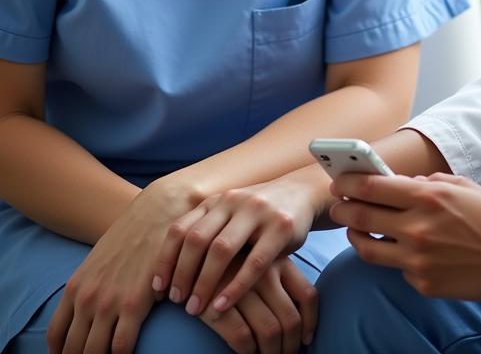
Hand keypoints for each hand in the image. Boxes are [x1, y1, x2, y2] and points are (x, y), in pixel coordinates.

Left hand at [46, 181, 196, 353]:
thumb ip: (89, 288)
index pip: (57, 337)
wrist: (157, 212)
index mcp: (76, 288)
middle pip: (74, 349)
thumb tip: (87, 316)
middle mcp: (86, 299)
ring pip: (94, 352)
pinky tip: (130, 352)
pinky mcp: (134, 304)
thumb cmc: (133, 236)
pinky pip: (121, 346)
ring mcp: (108, 303)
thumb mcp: (100, 261)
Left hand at [152, 175, 319, 317]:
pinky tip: (223, 305)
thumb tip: (165, 270)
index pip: (180, 229)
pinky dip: (236, 287)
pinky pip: (254, 262)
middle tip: (176, 302)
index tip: (158, 288)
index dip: (165, 260)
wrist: (301, 193)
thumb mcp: (229, 216)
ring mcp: (258, 211)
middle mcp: (233, 201)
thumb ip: (205, 231)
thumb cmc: (257, 215)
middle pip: (197, 239)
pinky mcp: (281, 226)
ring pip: (222, 250)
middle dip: (182, 274)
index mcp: (216, 201)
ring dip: (204, 283)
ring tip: (195, 309)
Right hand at [197, 256, 316, 353]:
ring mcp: (242, 287)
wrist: (187, 254)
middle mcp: (265, 272)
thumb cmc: (229, 264)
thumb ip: (278, 281)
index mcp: (280, 261)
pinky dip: (248, 352)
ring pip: (270, 331)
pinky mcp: (217, 303)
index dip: (310, 322)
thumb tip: (299, 321)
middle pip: (290, 319)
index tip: (306, 340)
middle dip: (290, 346)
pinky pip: (243, 337)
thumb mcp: (259, 263)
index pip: (307, 295)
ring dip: (271, 353)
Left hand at [328, 172, 480, 298]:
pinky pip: (398, 268)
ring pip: (368, 250)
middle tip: (337, 207)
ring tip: (356, 230)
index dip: (349, 183)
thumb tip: (402, 186)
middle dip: (342, 210)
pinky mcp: (423, 283)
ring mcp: (418, 259)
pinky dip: (395, 257)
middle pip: (361, 218)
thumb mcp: (462, 185)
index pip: (373, 187)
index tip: (339, 181)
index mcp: (428, 197)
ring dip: (356, 237)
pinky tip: (402, 250)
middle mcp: (417, 228)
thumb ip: (428, 184)